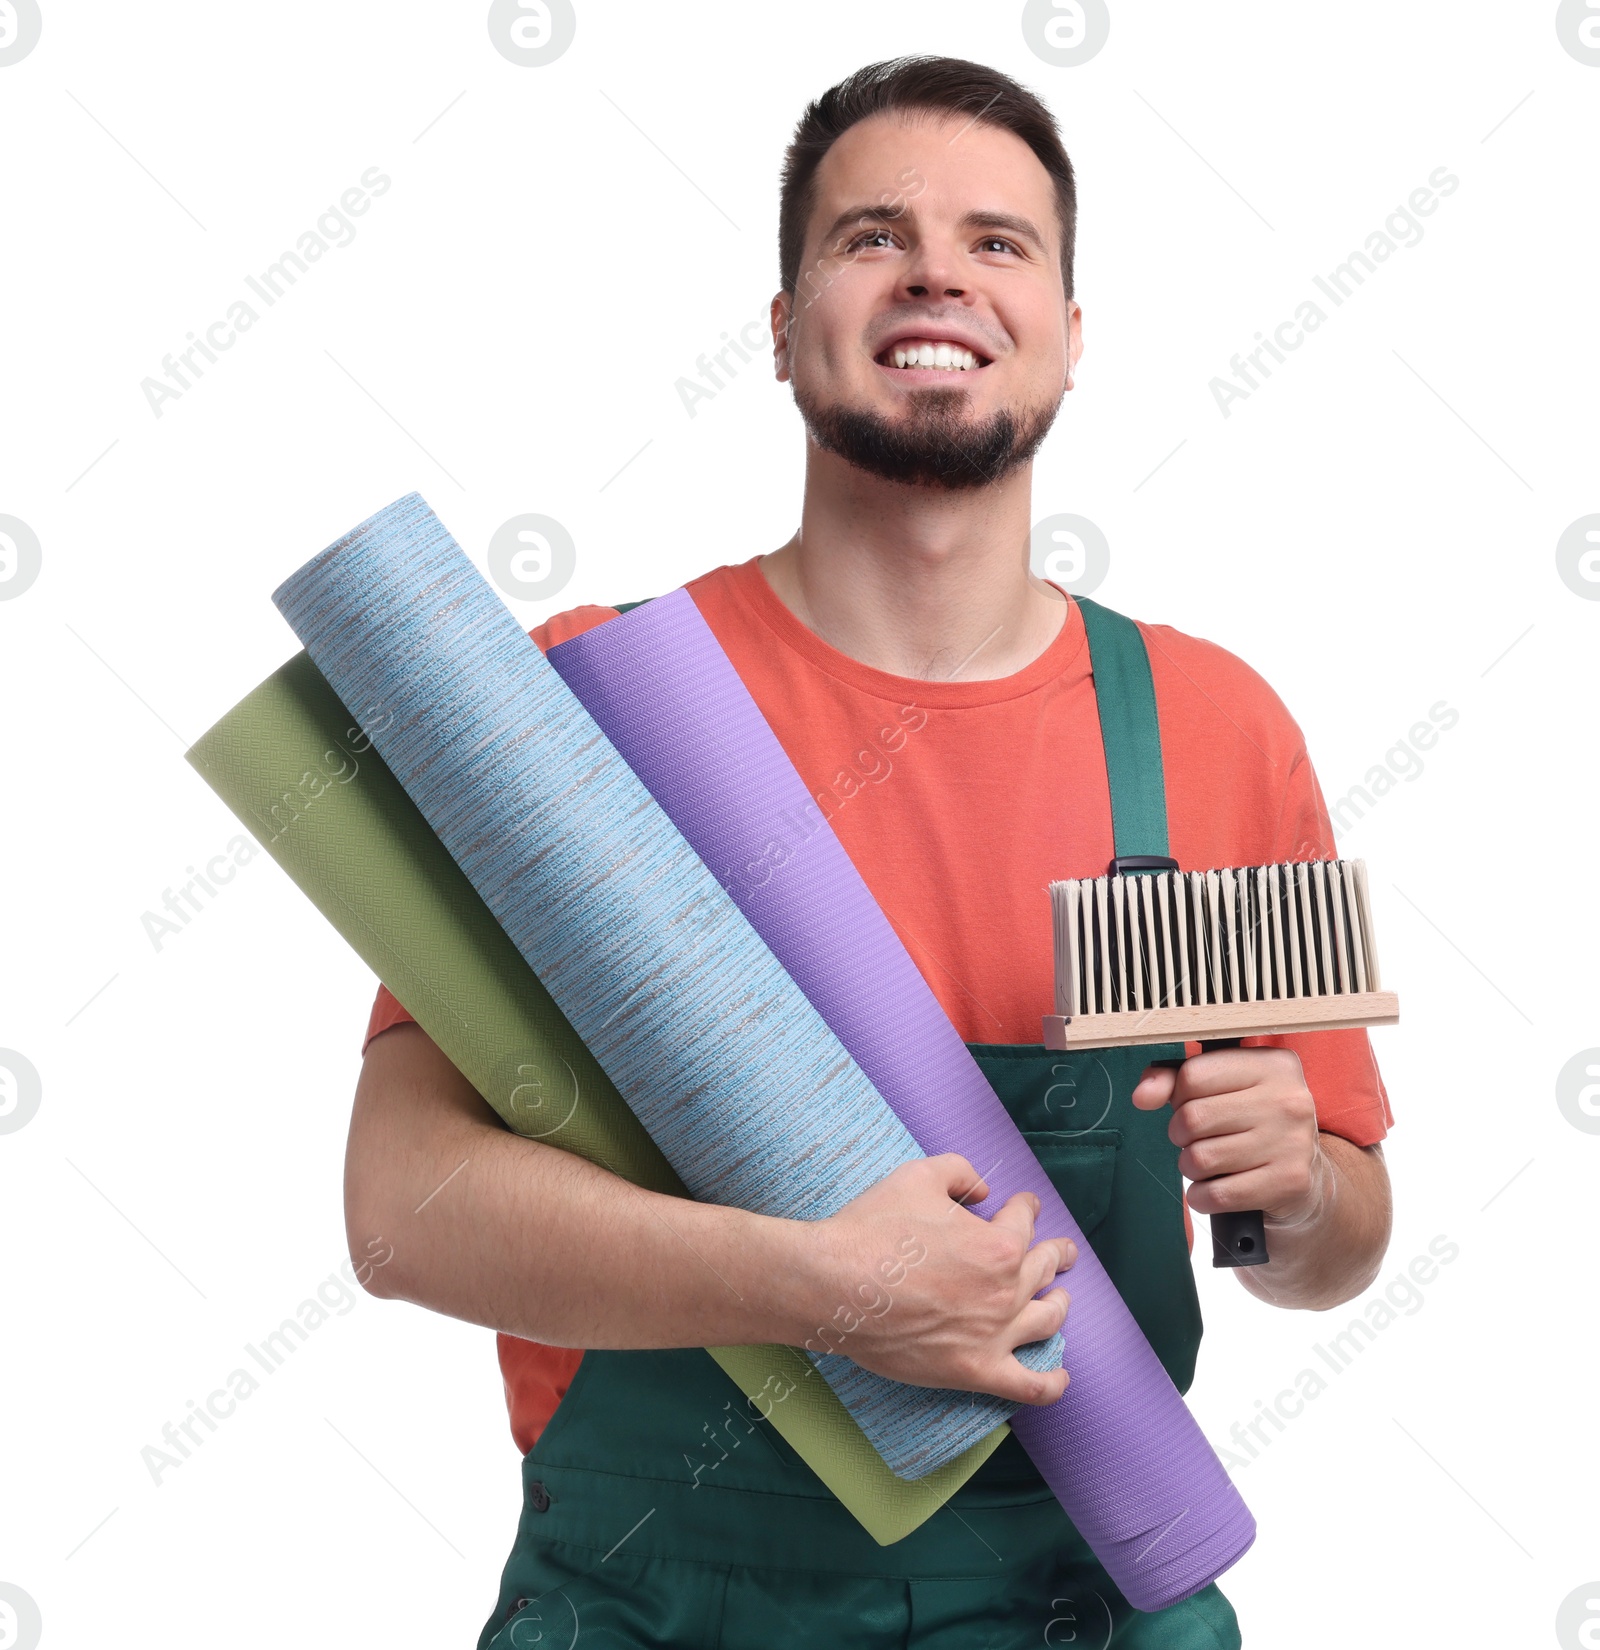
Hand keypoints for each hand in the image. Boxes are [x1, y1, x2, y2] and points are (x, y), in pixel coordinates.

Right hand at [805, 1153, 1075, 1405]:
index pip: (1025, 1220)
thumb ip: (959, 1172)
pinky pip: (1029, 1385)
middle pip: (1044, 1269)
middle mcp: (1005, 1290)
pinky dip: (1051, 1384)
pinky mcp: (974, 1371)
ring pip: (1046, 1321)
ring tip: (1059, 1301)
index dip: (1026, 1207)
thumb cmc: (873, 1229)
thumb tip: (984, 1188)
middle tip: (1060, 1252)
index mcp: (998, 1243)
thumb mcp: (917, 1176)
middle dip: (1056, 1254)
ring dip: (1059, 1306)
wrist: (834, 1285)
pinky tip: (1060, 1377)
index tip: (1023, 1205)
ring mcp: (993, 1335)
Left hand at [1131, 1046, 1326, 1227]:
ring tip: (1205, 1163)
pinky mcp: (1288, 1182)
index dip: (1178, 1095)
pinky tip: (1210, 1190)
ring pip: (1201, 1158)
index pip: (1193, 1075)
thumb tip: (1142, 1096)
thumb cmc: (1252, 1123)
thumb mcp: (1223, 1088)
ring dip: (1190, 1167)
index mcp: (1272, 1065)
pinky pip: (1218, 1194)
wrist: (1304, 1177)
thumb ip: (1174, 1080)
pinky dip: (1201, 1197)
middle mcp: (1288, 1099)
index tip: (1190, 1105)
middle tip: (1194, 1139)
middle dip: (1180, 1134)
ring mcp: (1291, 1142)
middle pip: (1193, 1118)